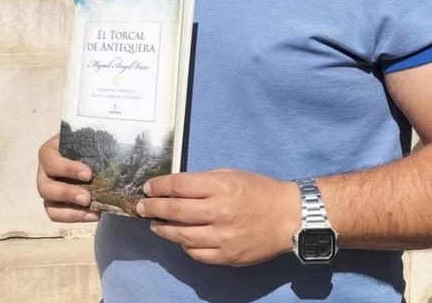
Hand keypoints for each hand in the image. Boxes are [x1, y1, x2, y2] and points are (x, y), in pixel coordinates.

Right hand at [36, 134, 99, 222]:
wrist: (93, 153)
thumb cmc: (90, 142)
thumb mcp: (92, 137)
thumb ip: (99, 143)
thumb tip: (117, 150)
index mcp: (50, 151)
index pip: (51, 161)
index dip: (67, 169)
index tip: (88, 175)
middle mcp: (44, 171)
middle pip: (44, 187)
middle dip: (66, 194)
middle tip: (87, 198)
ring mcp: (49, 189)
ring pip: (49, 206)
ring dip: (70, 212)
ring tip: (93, 211)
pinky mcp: (55, 204)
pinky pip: (58, 216)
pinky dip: (76, 217)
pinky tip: (95, 215)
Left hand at [136, 169, 302, 265]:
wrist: (290, 217)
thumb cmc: (261, 191)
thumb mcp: (232, 174)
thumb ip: (204, 180)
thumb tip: (176, 186)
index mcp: (221, 187)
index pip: (179, 186)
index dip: (159, 186)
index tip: (148, 188)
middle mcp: (219, 211)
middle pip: (175, 211)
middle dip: (153, 208)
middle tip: (142, 207)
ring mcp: (223, 237)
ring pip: (181, 236)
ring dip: (163, 229)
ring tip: (155, 224)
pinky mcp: (228, 256)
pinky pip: (196, 253)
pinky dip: (184, 246)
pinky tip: (180, 239)